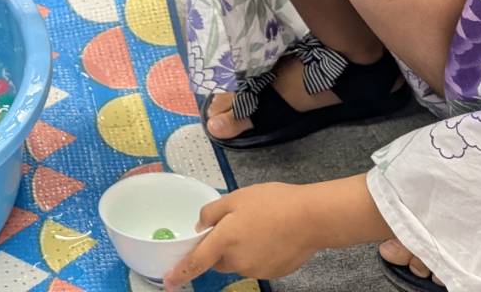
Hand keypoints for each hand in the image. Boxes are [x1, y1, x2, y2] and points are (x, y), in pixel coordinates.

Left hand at [165, 183, 321, 288]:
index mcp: (224, 242)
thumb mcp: (235, 198)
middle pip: (219, 261)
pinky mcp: (274, 273)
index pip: (196, 262)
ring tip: (260, 226)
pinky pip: (258, 264)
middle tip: (236, 225)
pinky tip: (273, 236)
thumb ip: (212, 212)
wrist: (311, 217)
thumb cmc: (272, 203)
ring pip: (239, 262)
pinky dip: (259, 253)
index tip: (169, 282)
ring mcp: (257, 270)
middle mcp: (237, 262)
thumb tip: (200, 226)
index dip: (180, 273)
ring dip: (242, 249)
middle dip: (221, 248)